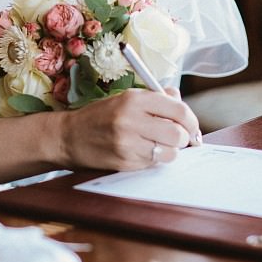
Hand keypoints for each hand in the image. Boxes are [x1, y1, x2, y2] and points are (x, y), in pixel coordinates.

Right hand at [56, 88, 198, 170]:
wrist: (70, 137)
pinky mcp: (124, 162)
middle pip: (178, 134)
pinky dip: (154, 160)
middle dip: (183, 139)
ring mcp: (127, 143)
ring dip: (169, 151)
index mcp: (135, 99)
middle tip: (177, 138)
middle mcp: (131, 120)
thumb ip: (156, 97)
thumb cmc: (102, 115)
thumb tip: (180, 99)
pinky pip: (153, 164)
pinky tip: (141, 152)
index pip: (179, 110)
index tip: (192, 127)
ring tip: (158, 145)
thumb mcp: (127, 97)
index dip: (191, 121)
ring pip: (170, 153)